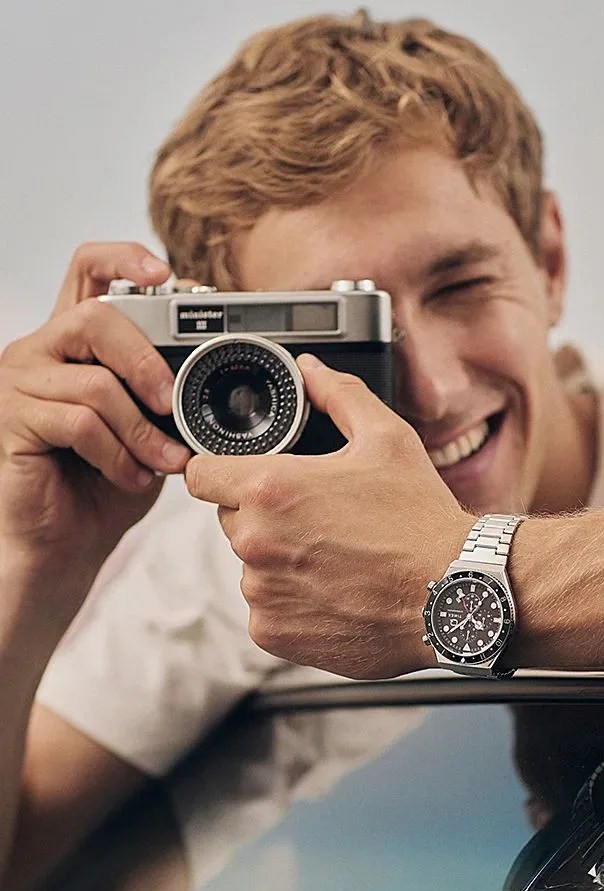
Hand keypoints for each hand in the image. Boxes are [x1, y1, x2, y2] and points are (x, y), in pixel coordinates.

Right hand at [0, 243, 191, 589]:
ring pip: (94, 382)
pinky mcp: (10, 421)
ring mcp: (19, 383)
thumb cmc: (107, 485)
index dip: (125, 259)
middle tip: (171, 403)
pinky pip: (78, 423)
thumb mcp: (150, 429)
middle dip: (146, 360)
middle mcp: (41, 351)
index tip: (168, 274)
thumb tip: (210, 372)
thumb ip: (166, 393)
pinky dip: (118, 454)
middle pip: (95, 317)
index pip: (88, 271)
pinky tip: (130, 477)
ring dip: (141, 429)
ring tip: (161, 462)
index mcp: (75, 344)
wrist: (67, 544)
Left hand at [185, 354, 474, 679]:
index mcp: (269, 488)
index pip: (201, 474)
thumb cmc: (421, 519)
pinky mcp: (274, 633)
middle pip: (231, 520)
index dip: (221, 470)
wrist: (451, 593)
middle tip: (318, 519)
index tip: (244, 478)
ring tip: (335, 560)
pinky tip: (335, 593)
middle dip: (264, 516)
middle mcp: (255, 541)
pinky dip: (293, 604)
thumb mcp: (387, 439)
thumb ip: (338, 396)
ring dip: (279, 562)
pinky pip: (267, 610)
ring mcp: (261, 592)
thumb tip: (311, 371)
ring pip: (252, 567)